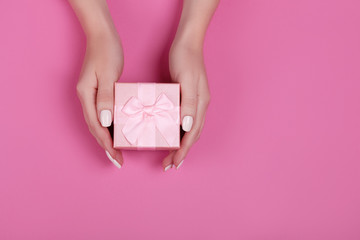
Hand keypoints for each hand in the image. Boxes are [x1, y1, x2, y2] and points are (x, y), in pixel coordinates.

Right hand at [76, 33, 123, 167]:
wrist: (102, 36)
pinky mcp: (97, 92)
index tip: (115, 156)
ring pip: (97, 122)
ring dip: (106, 138)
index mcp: (86, 95)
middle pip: (94, 127)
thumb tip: (105, 121)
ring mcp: (90, 95)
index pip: (96, 125)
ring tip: (116, 151)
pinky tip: (116, 131)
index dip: (106, 142)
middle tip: (117, 160)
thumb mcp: (108, 74)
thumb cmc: (106, 52)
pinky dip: (108, 126)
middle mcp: (85, 97)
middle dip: (105, 145)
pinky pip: (101, 114)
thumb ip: (106, 98)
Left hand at [162, 43, 210, 169]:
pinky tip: (172, 133)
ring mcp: (195, 102)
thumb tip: (187, 127)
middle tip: (169, 165)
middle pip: (192, 135)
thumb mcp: (187, 81)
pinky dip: (180, 132)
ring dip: (182, 144)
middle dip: (182, 152)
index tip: (173, 163)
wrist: (188, 43)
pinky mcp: (188, 97)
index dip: (183, 150)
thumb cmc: (185, 60)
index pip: (192, 134)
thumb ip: (188, 103)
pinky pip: (186, 120)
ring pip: (190, 130)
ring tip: (171, 156)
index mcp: (200, 104)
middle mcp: (199, 106)